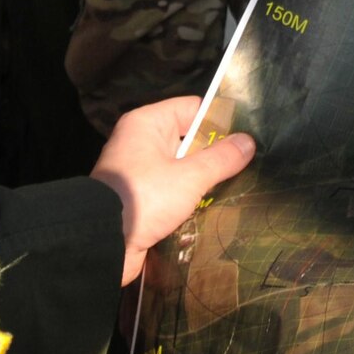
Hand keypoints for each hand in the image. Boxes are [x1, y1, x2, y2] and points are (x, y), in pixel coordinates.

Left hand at [92, 95, 254, 284]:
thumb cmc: (145, 197)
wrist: (103, 243)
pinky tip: (216, 207)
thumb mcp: (189, 177)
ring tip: (239, 186)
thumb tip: (249, 141)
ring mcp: (139, 173)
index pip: (192, 109)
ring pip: (182, 169)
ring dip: (205, 180)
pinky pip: (172, 192)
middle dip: (216, 154)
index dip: (220, 120)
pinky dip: (190, 199)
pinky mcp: (141, 200)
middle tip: (250, 163)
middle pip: (188, 140)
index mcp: (147, 124)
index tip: (248, 135)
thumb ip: (221, 158)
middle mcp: (141, 142)